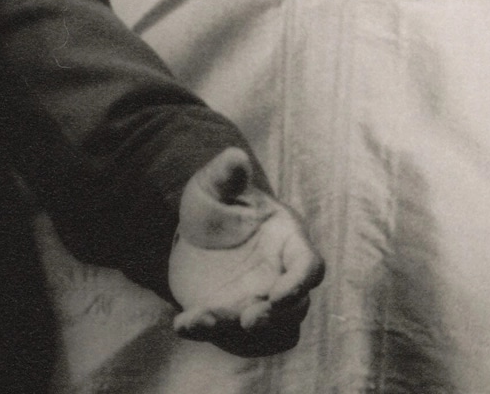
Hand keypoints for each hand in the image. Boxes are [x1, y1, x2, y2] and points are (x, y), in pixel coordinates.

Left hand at [168, 147, 323, 355]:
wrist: (195, 235)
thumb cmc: (216, 205)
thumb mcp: (215, 186)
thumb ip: (226, 175)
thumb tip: (235, 156)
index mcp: (288, 242)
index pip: (309, 266)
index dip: (299, 283)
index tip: (278, 294)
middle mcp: (279, 277)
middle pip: (292, 306)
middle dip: (273, 316)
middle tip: (250, 319)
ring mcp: (257, 301)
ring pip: (262, 326)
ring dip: (236, 328)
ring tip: (203, 320)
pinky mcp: (231, 317)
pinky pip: (225, 333)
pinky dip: (204, 331)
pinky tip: (181, 324)